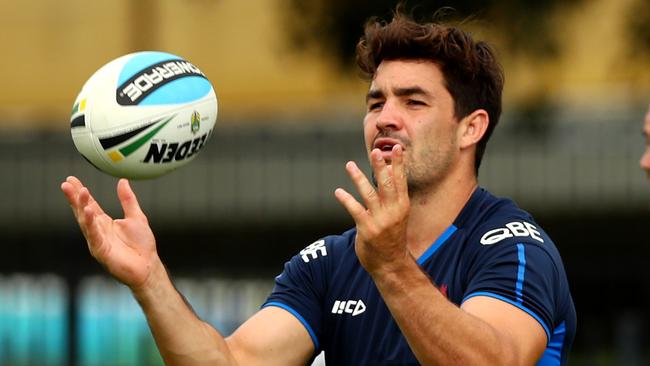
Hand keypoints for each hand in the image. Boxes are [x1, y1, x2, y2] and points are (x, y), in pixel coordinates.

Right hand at [61, 176, 159, 290]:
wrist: (148, 266)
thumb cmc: (142, 244)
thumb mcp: (137, 217)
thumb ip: (128, 200)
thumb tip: (122, 181)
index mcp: (105, 223)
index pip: (89, 205)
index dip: (80, 193)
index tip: (71, 179)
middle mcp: (98, 231)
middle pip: (83, 212)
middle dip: (74, 198)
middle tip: (66, 183)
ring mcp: (98, 241)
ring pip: (85, 222)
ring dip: (81, 207)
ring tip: (79, 191)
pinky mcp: (101, 251)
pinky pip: (94, 235)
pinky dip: (90, 223)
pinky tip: (88, 211)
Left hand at [335, 145, 410, 274]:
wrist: (390, 264)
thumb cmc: (392, 236)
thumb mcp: (397, 215)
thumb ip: (392, 194)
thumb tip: (389, 170)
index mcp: (402, 206)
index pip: (401, 181)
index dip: (399, 164)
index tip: (398, 148)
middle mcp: (393, 211)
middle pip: (386, 184)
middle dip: (380, 167)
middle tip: (375, 152)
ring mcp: (380, 220)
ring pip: (369, 194)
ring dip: (358, 178)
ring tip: (349, 165)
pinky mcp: (367, 229)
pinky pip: (355, 210)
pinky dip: (346, 199)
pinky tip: (338, 191)